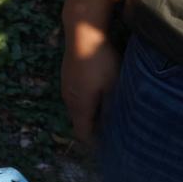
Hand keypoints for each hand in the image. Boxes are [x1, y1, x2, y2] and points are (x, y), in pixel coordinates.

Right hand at [61, 20, 120, 146]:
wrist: (82, 33)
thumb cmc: (100, 61)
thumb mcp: (113, 86)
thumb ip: (112, 109)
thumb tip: (115, 127)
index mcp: (80, 106)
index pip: (83, 134)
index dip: (96, 144)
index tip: (111, 148)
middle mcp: (69, 100)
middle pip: (80, 122)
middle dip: (95, 130)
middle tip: (115, 132)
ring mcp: (67, 87)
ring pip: (79, 109)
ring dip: (92, 114)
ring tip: (111, 114)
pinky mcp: (68, 77)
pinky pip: (78, 97)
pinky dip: (88, 102)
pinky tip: (101, 94)